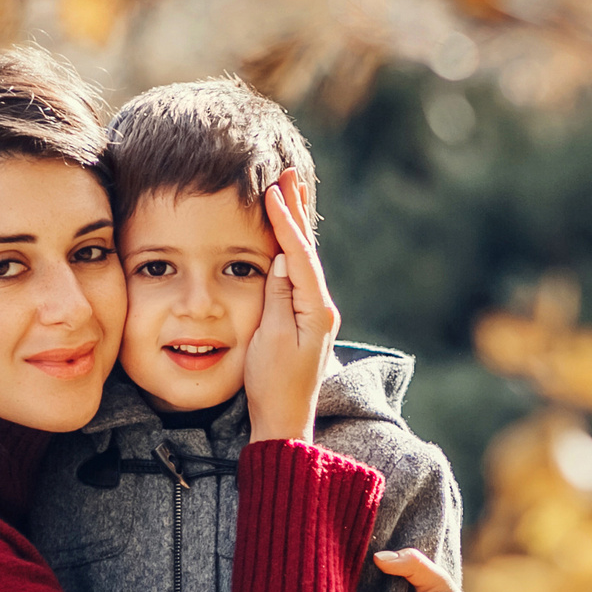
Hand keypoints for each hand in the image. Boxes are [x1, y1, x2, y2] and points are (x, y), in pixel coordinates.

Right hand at [243, 172, 338, 445]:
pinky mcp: (304, 318)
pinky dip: (290, 247)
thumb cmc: (272, 384)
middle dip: (296, 211)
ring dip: (294, 224)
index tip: (273, 192)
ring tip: (288, 190)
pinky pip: (298, 273)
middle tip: (287, 173)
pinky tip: (286, 233)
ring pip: (303, 258)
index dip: (286, 223)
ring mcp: (314, 312)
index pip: (300, 256)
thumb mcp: (271, 338)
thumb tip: (282, 259)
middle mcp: (321, 307)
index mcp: (316, 310)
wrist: (282, 419)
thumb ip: (278, 296)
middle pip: (307, 250)